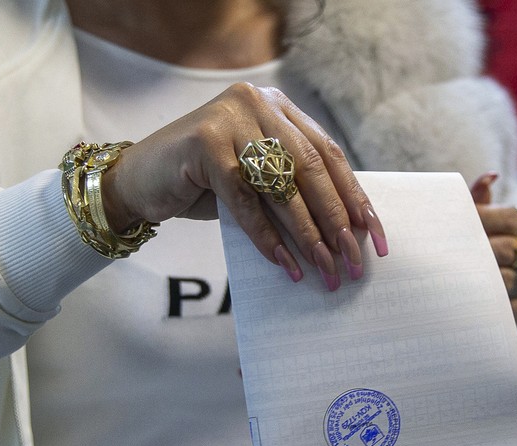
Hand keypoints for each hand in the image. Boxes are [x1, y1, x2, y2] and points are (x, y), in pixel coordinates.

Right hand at [100, 82, 386, 289]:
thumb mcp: (259, 178)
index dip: (356, 199)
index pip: (330, 156)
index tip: (375, 239)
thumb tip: (349, 232)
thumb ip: (296, 188)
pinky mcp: (203, 142)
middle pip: (311, 169)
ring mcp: (230, 118)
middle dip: (336, 222)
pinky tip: (285, 265)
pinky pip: (246, 200)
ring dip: (307, 235)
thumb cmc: (207, 183)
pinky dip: (267, 237)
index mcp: (281, 107)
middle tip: (352, 262)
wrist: (141, 179)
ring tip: (325, 269)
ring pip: (281, 185)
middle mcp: (259, 103)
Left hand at [471, 172, 516, 321]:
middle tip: (452, 254)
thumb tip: (490, 176)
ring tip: (457, 277)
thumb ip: (479, 201)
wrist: (481, 289)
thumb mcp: (475, 223)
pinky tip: (470, 300)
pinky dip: (490, 303)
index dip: (486, 218)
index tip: (462, 223)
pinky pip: (511, 306)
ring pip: (508, 278)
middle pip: (509, 248)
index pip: (512, 217)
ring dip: (482, 278)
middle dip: (480, 251)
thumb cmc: (474, 246)